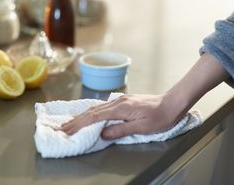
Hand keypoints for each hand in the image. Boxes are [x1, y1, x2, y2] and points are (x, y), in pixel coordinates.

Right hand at [61, 94, 180, 139]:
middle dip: (76, 120)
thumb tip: (102, 133)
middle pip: (92, 111)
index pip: (95, 117)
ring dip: (82, 116)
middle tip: (63, 127)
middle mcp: (117, 102)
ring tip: (71, 122)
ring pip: (96, 108)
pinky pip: (103, 107)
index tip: (67, 130)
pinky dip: (92, 112)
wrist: (171, 103)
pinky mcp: (123, 101)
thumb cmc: (160, 117)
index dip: (79, 124)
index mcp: (121, 108)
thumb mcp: (142, 127)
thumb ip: (121, 129)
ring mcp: (119, 100)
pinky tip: (88, 115)